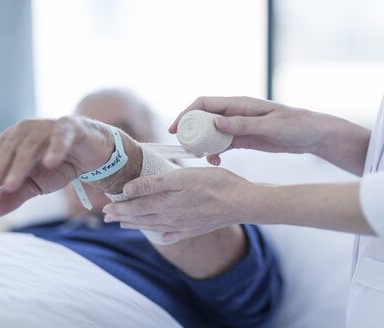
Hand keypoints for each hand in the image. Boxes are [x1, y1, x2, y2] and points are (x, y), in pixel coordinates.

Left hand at [0, 117, 114, 216]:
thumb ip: (14, 195)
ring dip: (20, 165)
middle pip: (9, 149)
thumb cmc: (60, 166)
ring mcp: (49, 127)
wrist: (92, 154)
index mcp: (14, 141)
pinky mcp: (71, 127)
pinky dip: (55, 148)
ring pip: (31, 145)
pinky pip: (61, 136)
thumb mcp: (36, 185)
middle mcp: (28, 130)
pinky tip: (49, 162)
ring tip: (11, 185)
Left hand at [102, 167, 257, 241]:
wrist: (241, 202)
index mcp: (164, 204)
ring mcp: (182, 226)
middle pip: (140, 218)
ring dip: (136, 225)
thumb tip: (127, 189)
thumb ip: (152, 184)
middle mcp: (169, 218)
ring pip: (153, 226)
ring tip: (125, 225)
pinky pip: (171, 234)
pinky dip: (161, 234)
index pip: (134, 208)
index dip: (118, 208)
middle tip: (107, 217)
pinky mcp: (194, 228)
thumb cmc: (212, 184)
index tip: (104, 208)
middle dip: (122, 217)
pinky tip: (160, 235)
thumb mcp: (180, 177)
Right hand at [169, 96, 321, 164]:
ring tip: (200, 157)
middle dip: (190, 132)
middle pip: (203, 119)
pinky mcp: (243, 139)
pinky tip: (216, 161)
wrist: (313, 135)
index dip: (187, 113)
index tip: (175, 128)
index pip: (205, 104)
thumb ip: (243, 125)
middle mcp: (235, 114)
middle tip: (184, 147)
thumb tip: (216, 124)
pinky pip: (222, 144)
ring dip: (203, 144)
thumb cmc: (296, 125)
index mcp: (240, 104)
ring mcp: (238, 127)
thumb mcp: (271, 125)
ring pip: (211, 134)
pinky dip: (215, 152)